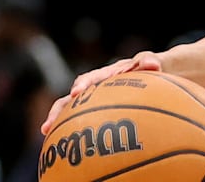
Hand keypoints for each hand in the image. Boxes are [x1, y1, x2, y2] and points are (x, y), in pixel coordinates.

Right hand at [40, 51, 162, 135]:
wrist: (158, 68)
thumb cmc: (155, 66)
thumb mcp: (158, 62)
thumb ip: (152, 62)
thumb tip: (153, 64)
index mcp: (113, 72)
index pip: (95, 77)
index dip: (85, 84)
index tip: (76, 93)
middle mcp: (100, 83)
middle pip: (76, 94)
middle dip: (62, 107)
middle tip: (49, 123)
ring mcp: (98, 94)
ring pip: (74, 106)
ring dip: (60, 117)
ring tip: (45, 131)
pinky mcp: (101, 105)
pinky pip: (85, 117)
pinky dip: (74, 127)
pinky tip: (66, 143)